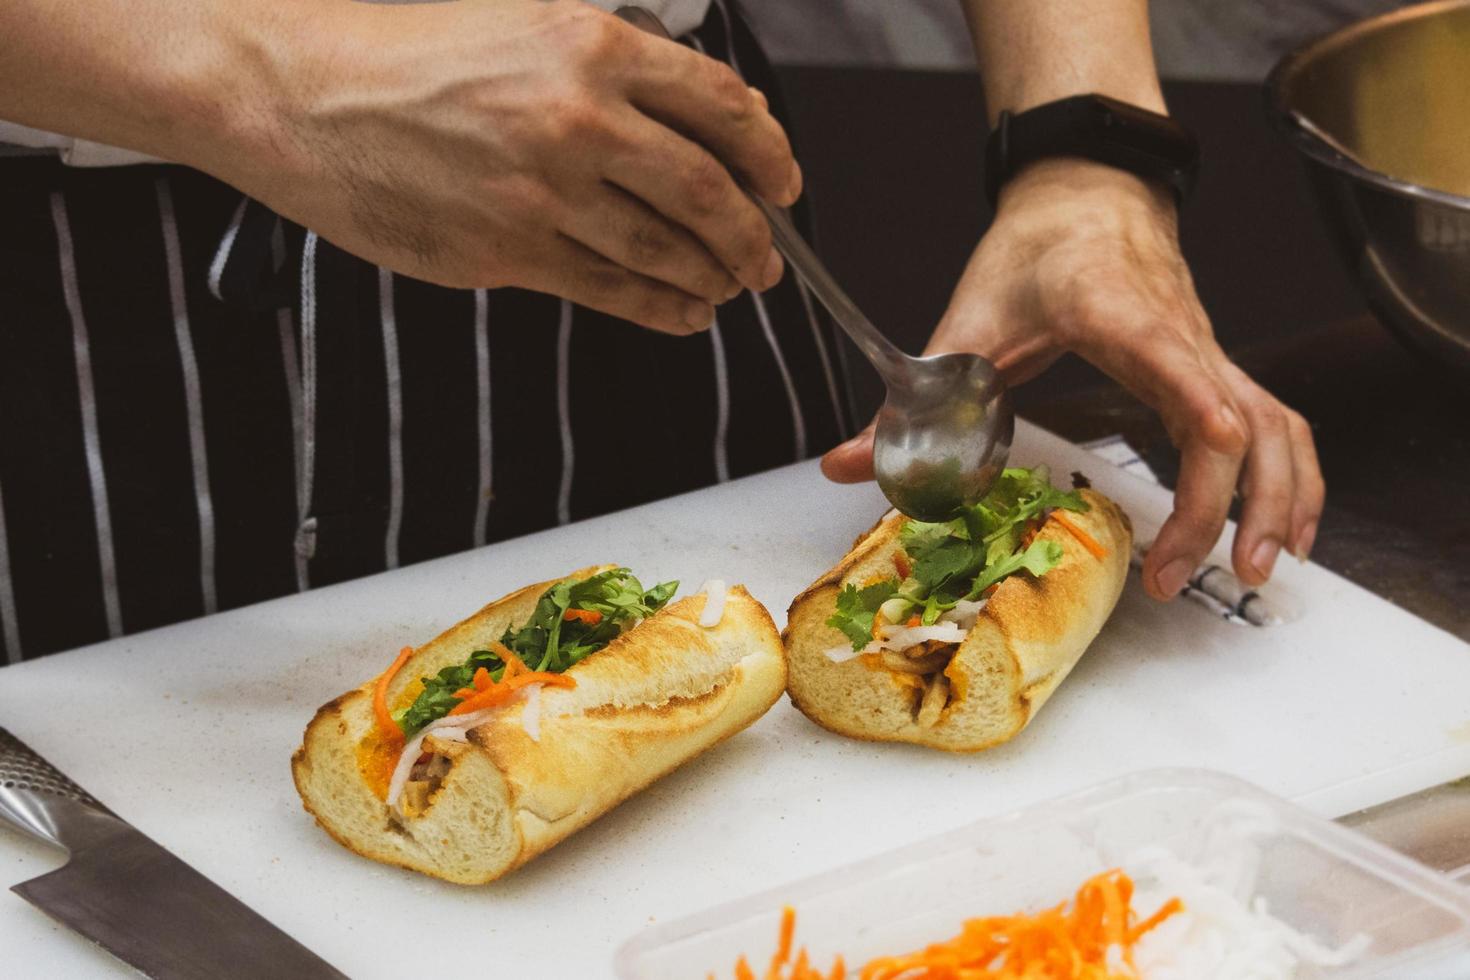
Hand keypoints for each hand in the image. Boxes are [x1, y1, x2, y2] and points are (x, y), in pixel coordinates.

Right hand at [208, 0, 796, 333]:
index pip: (722, 106)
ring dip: (714, 277)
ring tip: (730, 288)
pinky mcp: (507, 252)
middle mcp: (580, 118)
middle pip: (709, 191)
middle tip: (769, 258)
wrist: (301, 93)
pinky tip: (683, 314)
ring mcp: (544, 192)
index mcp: (592, 45)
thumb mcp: (520, 20)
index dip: (772, 153)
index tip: (786, 182)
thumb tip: (694, 119)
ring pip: (666, 251)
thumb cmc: (402, 52)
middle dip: (755, 236)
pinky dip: (662, 309)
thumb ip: (611, 67)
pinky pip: (611, 290)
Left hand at [822, 159, 1323, 598]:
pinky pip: (1277, 423)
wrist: (1086, 190)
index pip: (1185, 377)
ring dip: (1282, 500)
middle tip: (1181, 578)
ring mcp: (1209, 353)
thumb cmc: (1033, 251)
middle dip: (1229, 507)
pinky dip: (1292, 478)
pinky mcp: (1215, 367)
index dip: (1204, 440)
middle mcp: (1182, 338)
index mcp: (1121, 319)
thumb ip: (914, 401)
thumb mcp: (965, 324)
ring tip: (1260, 569)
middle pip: (1243, 425)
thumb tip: (847, 465)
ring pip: (1279, 426)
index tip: (1201, 502)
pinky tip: (1284, 529)